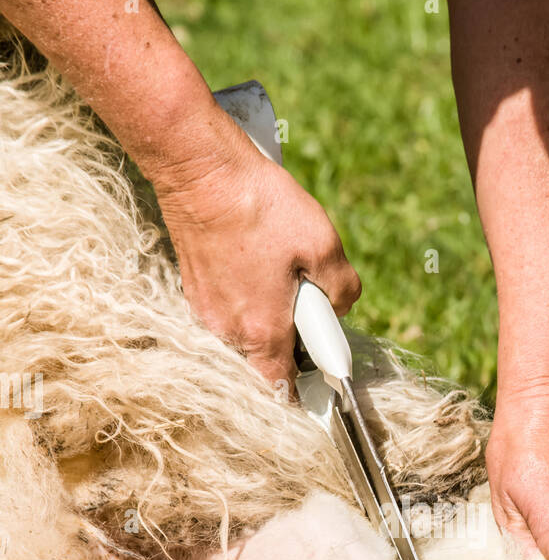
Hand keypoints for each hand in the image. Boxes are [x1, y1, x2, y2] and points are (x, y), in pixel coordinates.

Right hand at [153, 108, 360, 385]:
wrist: (201, 170)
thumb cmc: (262, 207)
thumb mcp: (324, 245)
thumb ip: (343, 290)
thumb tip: (339, 308)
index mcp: (262, 332)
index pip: (283, 390)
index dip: (307, 386)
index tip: (322, 372)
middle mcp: (228, 331)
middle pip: (265, 361)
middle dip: (291, 344)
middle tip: (308, 307)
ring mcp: (206, 312)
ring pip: (246, 334)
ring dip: (268, 317)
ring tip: (280, 276)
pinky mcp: (195, 290)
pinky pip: (229, 311)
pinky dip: (247, 298)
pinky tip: (256, 263)